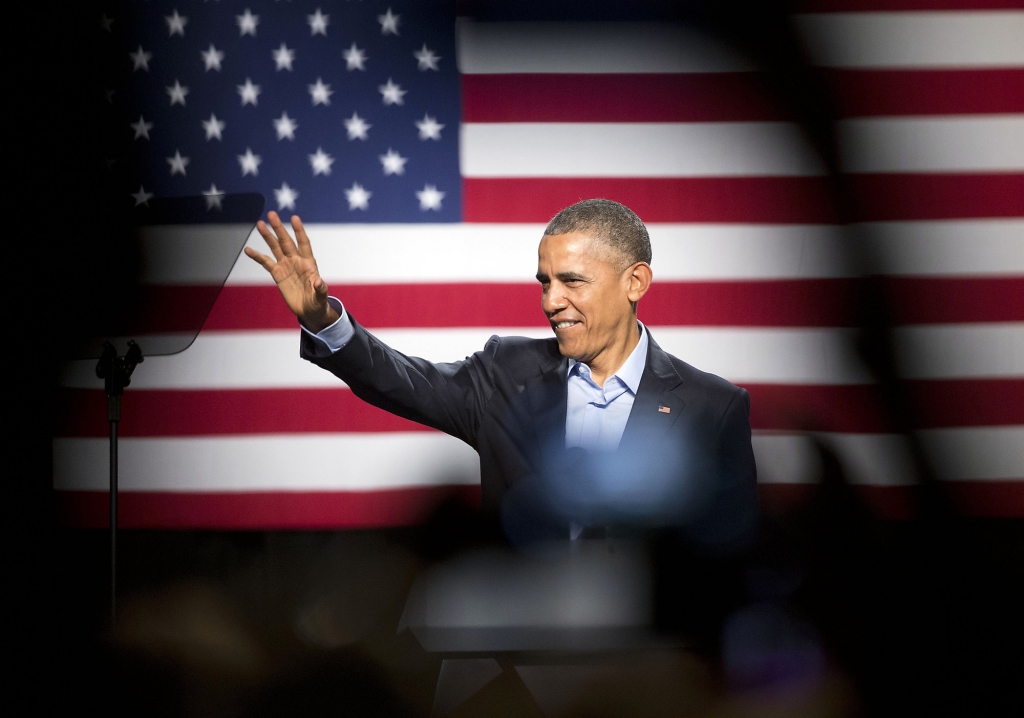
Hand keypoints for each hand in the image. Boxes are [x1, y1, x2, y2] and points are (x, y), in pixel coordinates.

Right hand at [244, 211, 339, 332]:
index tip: (294, 218)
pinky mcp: (277, 274)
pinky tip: (248, 250)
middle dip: (279, 228)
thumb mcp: (321, 296)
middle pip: (286, 241)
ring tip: (259, 223)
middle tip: (271, 214)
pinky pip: (266, 263)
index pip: (304, 243)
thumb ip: (320, 288)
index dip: (299, 231)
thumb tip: (318, 281)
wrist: (309, 310)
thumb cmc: (318, 301)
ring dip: (267, 236)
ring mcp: (286, 265)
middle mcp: (296, 260)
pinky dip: (257, 256)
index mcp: (309, 263)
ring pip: (275, 247)